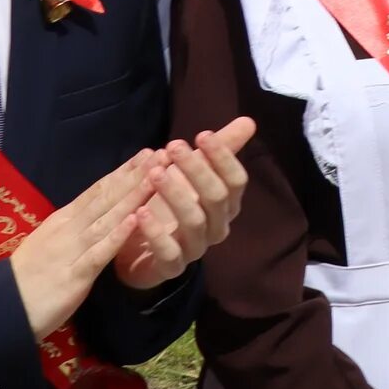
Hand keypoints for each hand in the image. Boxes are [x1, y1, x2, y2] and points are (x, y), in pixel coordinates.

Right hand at [10, 150, 159, 339]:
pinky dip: (117, 236)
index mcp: (63, 221)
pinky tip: (136, 220)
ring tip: (156, 177)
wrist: (3, 307)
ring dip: (133, 197)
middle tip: (161, 153)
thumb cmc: (28, 276)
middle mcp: (68, 230)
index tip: (147, 153)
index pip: (97, 191)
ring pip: (107, 219)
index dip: (123, 172)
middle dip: (135, 176)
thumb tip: (95, 207)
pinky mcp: (74, 276)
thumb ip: (73, 225)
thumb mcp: (50, 241)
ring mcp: (71, 251)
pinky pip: (99, 253)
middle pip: (106, 198)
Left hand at [111, 118, 254, 289]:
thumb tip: (248, 121)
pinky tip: (139, 212)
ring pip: (194, 221)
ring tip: (155, 173)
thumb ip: (220, 150)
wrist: (141, 252)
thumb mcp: (192, 174)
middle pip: (216, 198)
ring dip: (175, 195)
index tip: (202, 134)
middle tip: (173, 146)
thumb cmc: (171, 205)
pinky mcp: (171, 267)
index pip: (235, 180)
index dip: (223, 158)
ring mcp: (196, 248)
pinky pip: (169, 253)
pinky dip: (156, 233)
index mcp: (227, 204)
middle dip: (197, 170)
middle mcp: (217, 226)